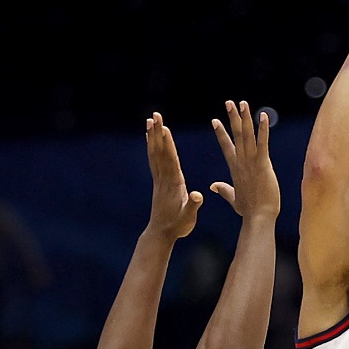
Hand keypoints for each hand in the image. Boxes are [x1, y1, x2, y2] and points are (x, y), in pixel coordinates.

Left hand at [146, 112, 202, 239]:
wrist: (161, 233)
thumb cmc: (178, 226)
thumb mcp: (189, 217)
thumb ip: (193, 205)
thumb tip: (198, 194)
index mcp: (174, 184)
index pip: (170, 160)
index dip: (167, 144)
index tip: (164, 128)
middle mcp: (164, 178)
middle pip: (160, 151)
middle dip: (158, 132)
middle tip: (155, 115)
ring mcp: (159, 179)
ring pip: (155, 153)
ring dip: (153, 135)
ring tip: (150, 120)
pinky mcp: (158, 181)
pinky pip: (154, 160)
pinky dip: (152, 146)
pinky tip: (151, 137)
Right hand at [210, 100, 279, 219]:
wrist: (258, 217)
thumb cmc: (249, 210)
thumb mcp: (234, 198)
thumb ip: (223, 190)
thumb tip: (213, 186)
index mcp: (235, 168)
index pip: (226, 146)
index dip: (220, 133)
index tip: (215, 120)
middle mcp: (241, 162)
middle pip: (235, 135)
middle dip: (232, 118)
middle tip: (229, 102)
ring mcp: (251, 162)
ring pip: (246, 135)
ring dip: (244, 118)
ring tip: (242, 103)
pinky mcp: (263, 164)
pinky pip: (262, 143)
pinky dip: (262, 129)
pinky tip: (262, 116)